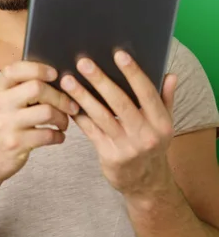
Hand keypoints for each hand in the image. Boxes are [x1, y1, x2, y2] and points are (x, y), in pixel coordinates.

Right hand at [0, 61, 78, 185]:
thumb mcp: (2, 103)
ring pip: (47, 112)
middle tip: (70, 105)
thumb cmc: (1, 126)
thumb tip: (55, 79)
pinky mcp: (15, 144)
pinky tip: (58, 136)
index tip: (55, 73)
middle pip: (37, 88)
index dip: (38, 68)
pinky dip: (59, 136)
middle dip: (59, 96)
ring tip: (63, 122)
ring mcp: (6, 125)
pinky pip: (47, 135)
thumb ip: (20, 89)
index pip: (15, 70)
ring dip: (62, 117)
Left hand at [60, 50, 177, 198]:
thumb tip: (170, 75)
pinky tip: (67, 102)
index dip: (133, 73)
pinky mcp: (109, 155)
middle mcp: (146, 134)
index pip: (147, 93)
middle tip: (84, 63)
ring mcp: (126, 146)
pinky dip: (79, 116)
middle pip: (120, 103)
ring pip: (101, 116)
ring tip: (67, 81)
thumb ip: (165, 98)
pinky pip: (91, 131)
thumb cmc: (152, 144)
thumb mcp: (164, 123)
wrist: (146, 182)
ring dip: (83, 96)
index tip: (118, 54)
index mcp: (161, 122)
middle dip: (100, 81)